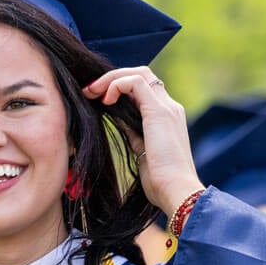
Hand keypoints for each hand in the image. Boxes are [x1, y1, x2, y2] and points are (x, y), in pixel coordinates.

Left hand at [83, 67, 203, 215]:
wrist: (176, 191)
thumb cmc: (160, 182)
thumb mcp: (142, 151)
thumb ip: (133, 131)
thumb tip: (116, 117)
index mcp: (167, 118)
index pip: (142, 90)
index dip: (119, 89)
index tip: (97, 100)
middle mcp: (170, 108)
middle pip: (141, 75)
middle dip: (112, 78)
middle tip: (89, 91)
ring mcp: (167, 107)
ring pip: (139, 73)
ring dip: (111, 79)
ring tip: (92, 92)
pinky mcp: (159, 111)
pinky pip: (135, 82)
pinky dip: (116, 85)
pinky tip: (105, 101)